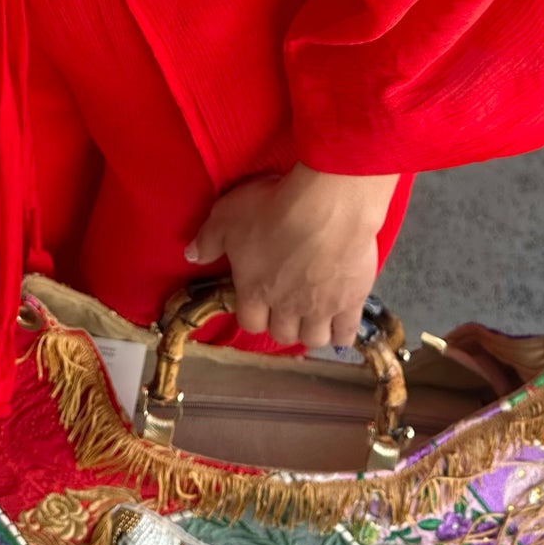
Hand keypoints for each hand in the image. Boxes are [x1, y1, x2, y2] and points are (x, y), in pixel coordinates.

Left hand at [185, 163, 397, 349]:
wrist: (327, 205)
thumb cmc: (273, 207)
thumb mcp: (227, 215)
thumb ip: (207, 239)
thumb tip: (192, 256)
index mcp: (254, 291)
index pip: (249, 322)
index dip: (252, 314)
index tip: (258, 302)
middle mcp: (286, 307)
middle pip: (282, 334)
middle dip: (282, 324)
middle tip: (287, 306)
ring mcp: (320, 307)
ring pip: (314, 339)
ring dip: (311, 331)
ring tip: (313, 316)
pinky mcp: (351, 301)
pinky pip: (347, 333)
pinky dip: (343, 333)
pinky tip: (341, 323)